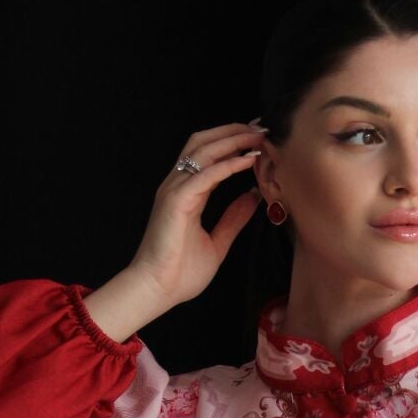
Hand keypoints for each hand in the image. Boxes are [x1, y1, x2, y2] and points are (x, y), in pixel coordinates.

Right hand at [129, 120, 266, 311]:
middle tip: (261, 127)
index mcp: (186, 194)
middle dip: (233, 131)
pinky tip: (248, 160)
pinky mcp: (176, 201)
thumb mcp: (217, 241)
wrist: (156, 290)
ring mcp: (174, 191)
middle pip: (204, 143)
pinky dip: (228, 164)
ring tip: (258, 136)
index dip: (231, 142)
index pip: (208, 155)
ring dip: (232, 140)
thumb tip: (253, 196)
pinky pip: (206, 175)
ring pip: (203, 151)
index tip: (257, 137)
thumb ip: (233, 218)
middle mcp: (178, 186)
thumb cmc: (179, 272)